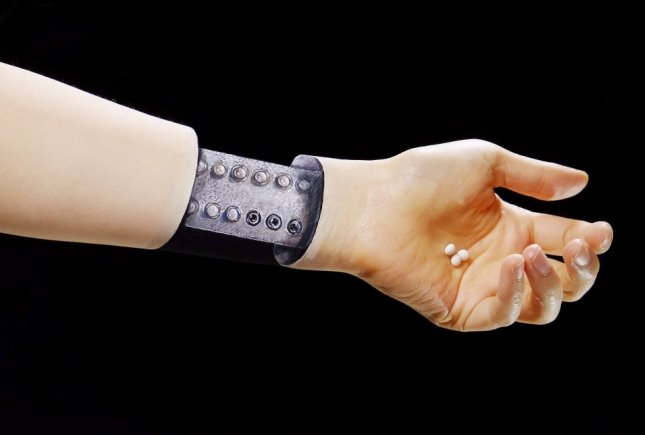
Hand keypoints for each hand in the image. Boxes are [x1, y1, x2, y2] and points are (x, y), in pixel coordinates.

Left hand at [292, 140, 612, 330]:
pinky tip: (511, 265)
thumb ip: (534, 176)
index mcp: (511, 227)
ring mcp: (482, 288)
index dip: (590, 239)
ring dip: (552, 283)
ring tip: (532, 253)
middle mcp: (501, 260)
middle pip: (564, 282)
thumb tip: (583, 182)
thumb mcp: (485, 164)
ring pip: (542, 306)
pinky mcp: (461, 311)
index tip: (602, 231)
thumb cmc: (422, 179)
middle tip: (585, 246)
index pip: (565, 241)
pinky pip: (504, 315)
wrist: (374, 205)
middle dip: (584, 269)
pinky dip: (516, 295)